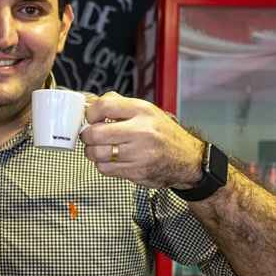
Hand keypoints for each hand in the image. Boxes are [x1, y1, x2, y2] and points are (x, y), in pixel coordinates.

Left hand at [80, 91, 203, 188]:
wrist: (188, 159)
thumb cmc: (163, 134)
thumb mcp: (147, 111)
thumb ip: (119, 104)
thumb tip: (92, 103)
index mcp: (142, 111)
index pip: (104, 106)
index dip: (91, 113)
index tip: (91, 118)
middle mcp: (141, 131)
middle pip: (95, 133)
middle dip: (87, 136)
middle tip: (90, 136)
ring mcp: (139, 153)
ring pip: (97, 154)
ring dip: (92, 152)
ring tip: (100, 149)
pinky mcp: (137, 172)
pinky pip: (105, 169)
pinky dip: (103, 165)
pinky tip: (111, 159)